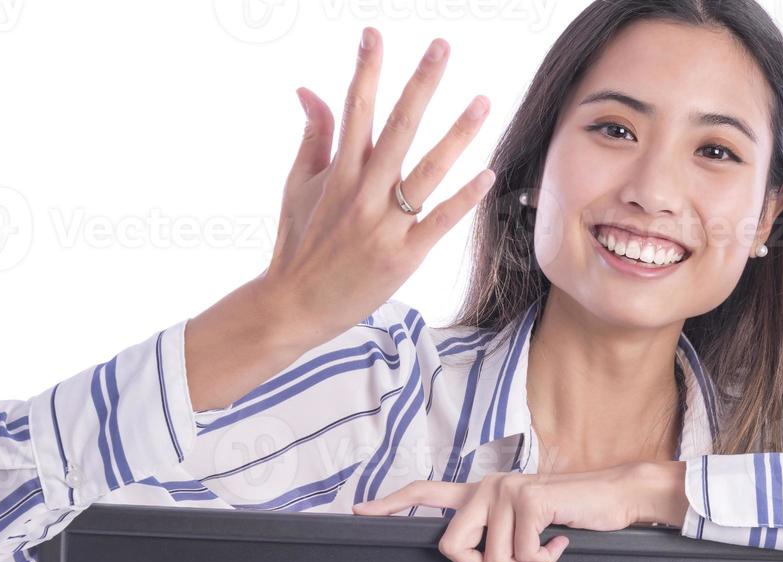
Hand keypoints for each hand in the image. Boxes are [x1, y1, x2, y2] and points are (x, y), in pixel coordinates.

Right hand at [266, 27, 494, 335]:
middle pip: (398, 129)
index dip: (366, 70)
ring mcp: (383, 225)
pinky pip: (439, 222)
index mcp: (337, 173)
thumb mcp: (297, 186)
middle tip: (441, 46)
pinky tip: (488, 174)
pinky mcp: (403, 256)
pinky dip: (463, 198)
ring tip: (482, 101)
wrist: (294, 306)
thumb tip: (310, 88)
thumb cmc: (298, 244)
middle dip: (420, 84)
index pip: (355, 110)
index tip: (374, 34)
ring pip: (426, 171)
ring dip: (457, 135)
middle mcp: (361, 193)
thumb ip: (313, 136)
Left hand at [350, 462, 689, 561]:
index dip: (392, 505)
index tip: (360, 513)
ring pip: (493, 560)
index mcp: (481, 492)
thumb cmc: (570, 517)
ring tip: (547, 549)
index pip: (425, 493)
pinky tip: (561, 540)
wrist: (614, 497)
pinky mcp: (527, 501)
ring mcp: (505, 491)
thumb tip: (475, 560)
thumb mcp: (525, 526)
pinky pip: (521, 557)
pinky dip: (545, 561)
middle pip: (451, 547)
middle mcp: (487, 487)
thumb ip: (496, 532)